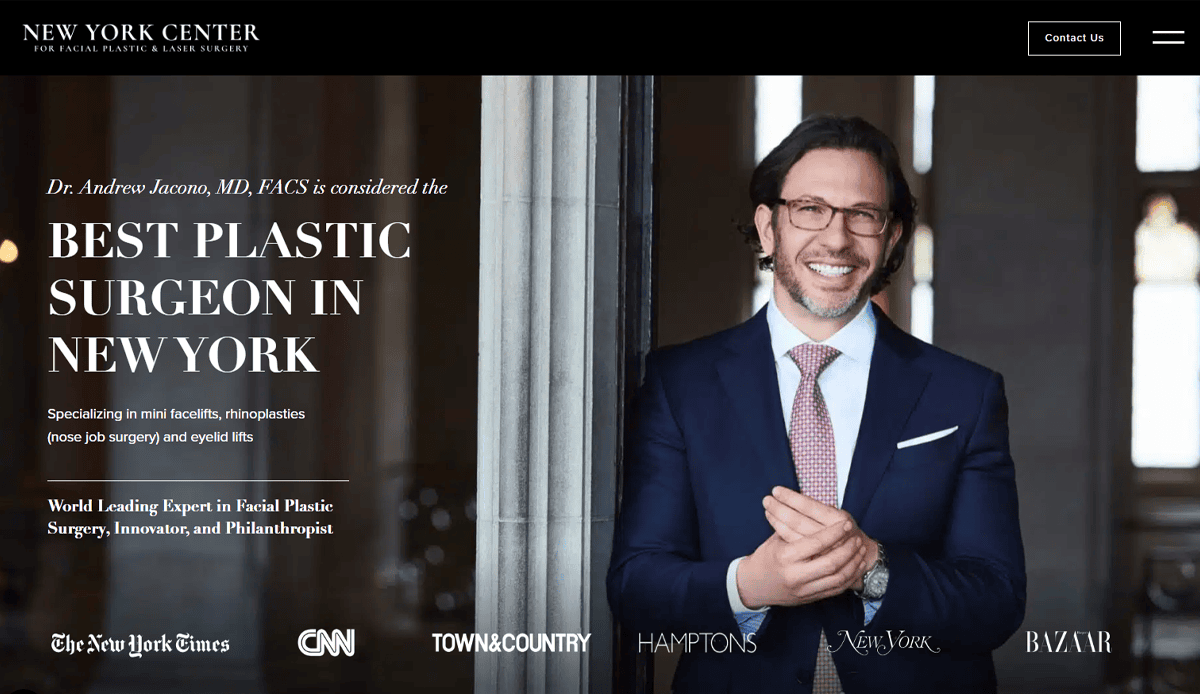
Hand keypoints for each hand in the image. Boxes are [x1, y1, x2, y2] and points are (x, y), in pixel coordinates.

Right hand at [735, 519, 866, 608]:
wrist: (754, 585)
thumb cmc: (766, 556)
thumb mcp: (776, 539)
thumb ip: (796, 528)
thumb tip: (818, 510)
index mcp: (785, 556)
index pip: (816, 543)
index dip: (835, 533)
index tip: (846, 523)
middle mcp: (795, 575)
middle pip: (831, 562)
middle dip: (848, 549)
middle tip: (857, 537)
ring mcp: (804, 589)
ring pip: (837, 578)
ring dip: (853, 563)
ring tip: (860, 550)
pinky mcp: (810, 598)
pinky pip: (836, 589)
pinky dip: (849, 577)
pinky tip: (856, 566)